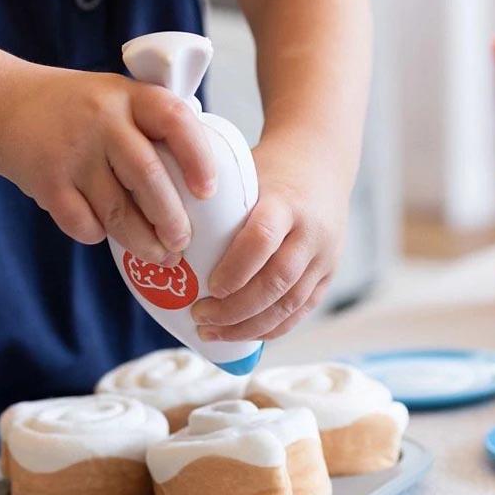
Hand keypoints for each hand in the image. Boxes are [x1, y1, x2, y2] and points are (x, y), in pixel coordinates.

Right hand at [0, 65, 215, 259]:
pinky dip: (98, 234)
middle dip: (171, 218)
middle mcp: (102, 119)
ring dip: (142, 240)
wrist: (7, 106)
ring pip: (116, 209)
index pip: (175, 120)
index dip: (197, 158)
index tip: (209, 191)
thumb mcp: (120, 98)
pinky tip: (106, 234)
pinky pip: (82, 222)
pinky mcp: (46, 180)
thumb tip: (203, 185)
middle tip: (183, 242)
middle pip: (147, 175)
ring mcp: (72, 150)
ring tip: (160, 255)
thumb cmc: (81, 111)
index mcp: (130, 95)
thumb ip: (154, 126)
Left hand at [189, 136, 349, 341]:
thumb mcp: (245, 174)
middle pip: (276, 281)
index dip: (234, 269)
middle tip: (200, 317)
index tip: (208, 287)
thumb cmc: (270, 169)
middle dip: (235, 309)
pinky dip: (271, 328)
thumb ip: (218, 205)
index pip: (262, 239)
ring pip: (290, 305)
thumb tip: (164, 235)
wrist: (321, 161)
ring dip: (249, 326)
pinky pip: (302, 311)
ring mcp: (324, 256)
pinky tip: (242, 333)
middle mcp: (311, 231)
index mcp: (286, 202)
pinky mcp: (329, 273)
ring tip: (213, 333)